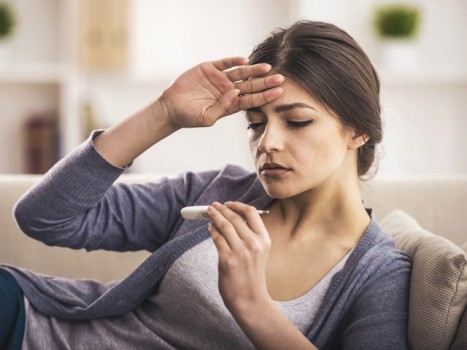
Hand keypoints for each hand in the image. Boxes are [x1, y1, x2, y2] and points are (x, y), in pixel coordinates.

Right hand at [159, 57, 283, 129]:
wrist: (171, 108)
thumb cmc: (190, 117)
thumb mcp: (207, 118)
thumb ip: (222, 107)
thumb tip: (235, 93)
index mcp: (230, 104)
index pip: (252, 100)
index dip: (265, 96)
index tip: (278, 93)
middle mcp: (228, 90)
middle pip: (250, 85)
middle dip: (265, 82)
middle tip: (280, 79)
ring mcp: (219, 79)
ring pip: (241, 73)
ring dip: (254, 70)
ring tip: (267, 68)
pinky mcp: (209, 68)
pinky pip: (224, 63)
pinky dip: (233, 61)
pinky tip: (244, 60)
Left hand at [207, 201, 271, 311]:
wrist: (250, 299)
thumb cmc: (252, 275)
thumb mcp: (259, 252)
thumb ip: (250, 235)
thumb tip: (231, 217)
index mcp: (264, 239)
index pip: (251, 213)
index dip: (237, 205)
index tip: (228, 204)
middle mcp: (254, 243)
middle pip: (235, 218)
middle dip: (222, 209)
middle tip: (214, 206)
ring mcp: (240, 251)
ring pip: (224, 226)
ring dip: (215, 216)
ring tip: (209, 213)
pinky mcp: (227, 259)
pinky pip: (217, 239)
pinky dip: (212, 230)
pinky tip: (210, 228)